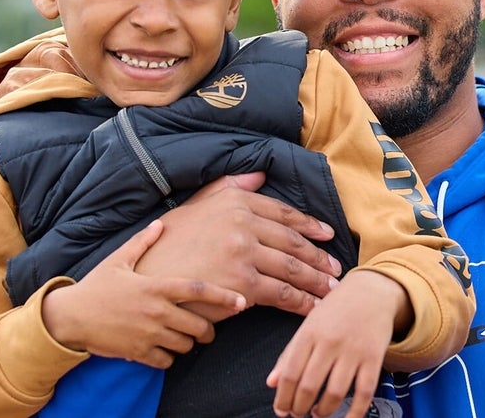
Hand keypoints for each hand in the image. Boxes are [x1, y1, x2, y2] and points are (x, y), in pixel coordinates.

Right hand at [41, 219, 245, 368]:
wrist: (70, 317)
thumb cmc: (97, 285)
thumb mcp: (119, 259)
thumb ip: (143, 242)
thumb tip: (161, 224)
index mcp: (156, 286)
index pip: (199, 290)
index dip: (224, 296)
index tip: (242, 301)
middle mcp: (156, 311)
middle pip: (199, 324)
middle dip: (208, 328)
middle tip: (206, 327)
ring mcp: (148, 334)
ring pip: (185, 345)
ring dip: (188, 342)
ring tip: (182, 336)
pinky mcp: (139, 353)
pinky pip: (167, 361)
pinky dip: (169, 357)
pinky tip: (162, 348)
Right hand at [137, 172, 342, 320]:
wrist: (148, 277)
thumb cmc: (170, 242)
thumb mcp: (197, 204)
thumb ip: (229, 186)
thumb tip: (259, 175)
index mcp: (235, 200)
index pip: (282, 213)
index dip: (309, 225)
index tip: (327, 235)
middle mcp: (242, 222)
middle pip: (292, 241)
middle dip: (318, 258)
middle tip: (335, 270)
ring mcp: (244, 253)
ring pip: (292, 269)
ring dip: (316, 282)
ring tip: (331, 291)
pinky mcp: (243, 283)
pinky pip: (281, 294)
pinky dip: (302, 302)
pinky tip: (312, 308)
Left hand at [266, 270, 402, 417]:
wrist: (372, 291)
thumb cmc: (337, 309)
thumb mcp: (309, 324)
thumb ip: (289, 354)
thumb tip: (272, 383)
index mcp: (309, 332)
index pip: (290, 373)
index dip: (283, 398)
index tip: (281, 410)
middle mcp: (330, 342)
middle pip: (309, 386)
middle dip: (299, 408)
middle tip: (298, 413)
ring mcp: (353, 351)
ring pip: (334, 393)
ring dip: (323, 412)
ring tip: (317, 413)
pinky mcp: (374, 358)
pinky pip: (364, 393)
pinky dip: (354, 413)